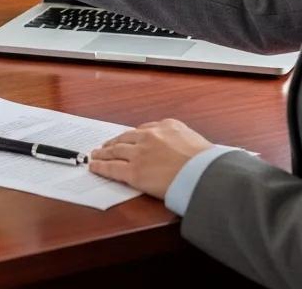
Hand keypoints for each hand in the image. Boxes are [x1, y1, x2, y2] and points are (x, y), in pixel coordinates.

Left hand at [88, 119, 214, 199]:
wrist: (203, 174)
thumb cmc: (206, 163)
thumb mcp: (196, 141)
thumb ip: (183, 139)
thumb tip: (181, 146)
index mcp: (167, 126)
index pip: (144, 130)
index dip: (133, 137)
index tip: (128, 139)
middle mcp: (150, 136)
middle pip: (126, 138)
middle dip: (114, 142)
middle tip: (106, 145)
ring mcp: (140, 153)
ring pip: (116, 150)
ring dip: (104, 152)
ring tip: (97, 154)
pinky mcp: (134, 172)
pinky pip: (113, 168)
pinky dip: (101, 166)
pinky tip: (94, 166)